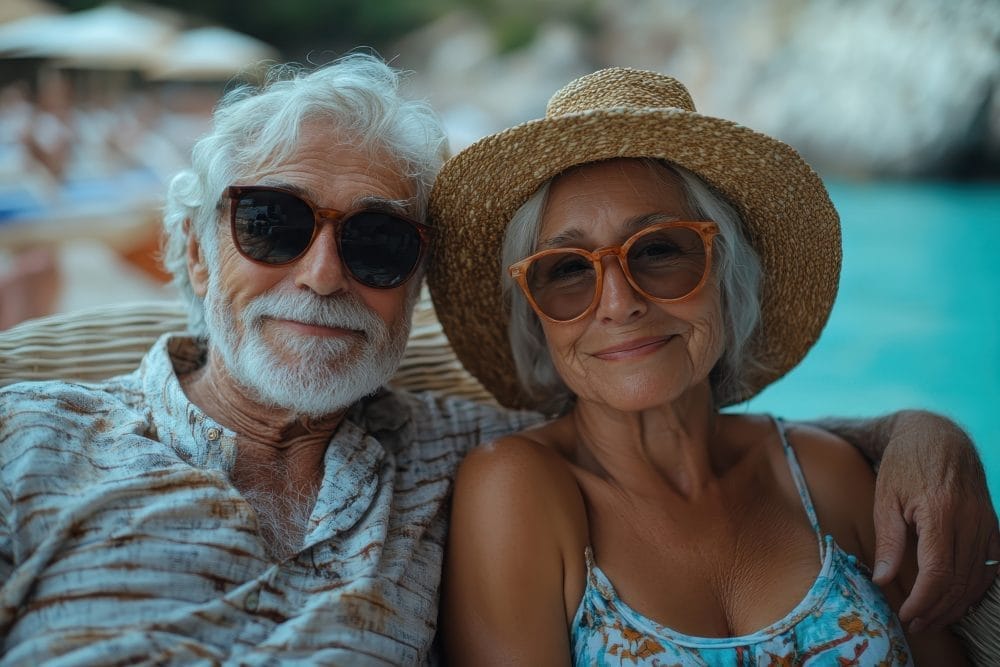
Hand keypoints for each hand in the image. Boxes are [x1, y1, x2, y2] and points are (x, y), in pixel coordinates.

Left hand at [870, 410, 999, 630]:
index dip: (924, 601)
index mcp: (941, 514)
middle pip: (960, 582)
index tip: (906, 615)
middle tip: (916, 624)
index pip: (939, 573)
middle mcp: (970, 521)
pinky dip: (977, 587)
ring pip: (978, 578)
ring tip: (932, 618)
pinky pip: (991, 565)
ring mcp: (986, 523)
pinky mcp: (992, 524)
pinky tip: (959, 600)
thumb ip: (887, 540)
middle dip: (938, 610)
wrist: (936, 435)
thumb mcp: (885, 497)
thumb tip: (883, 580)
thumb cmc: (904, 464)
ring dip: (957, 604)